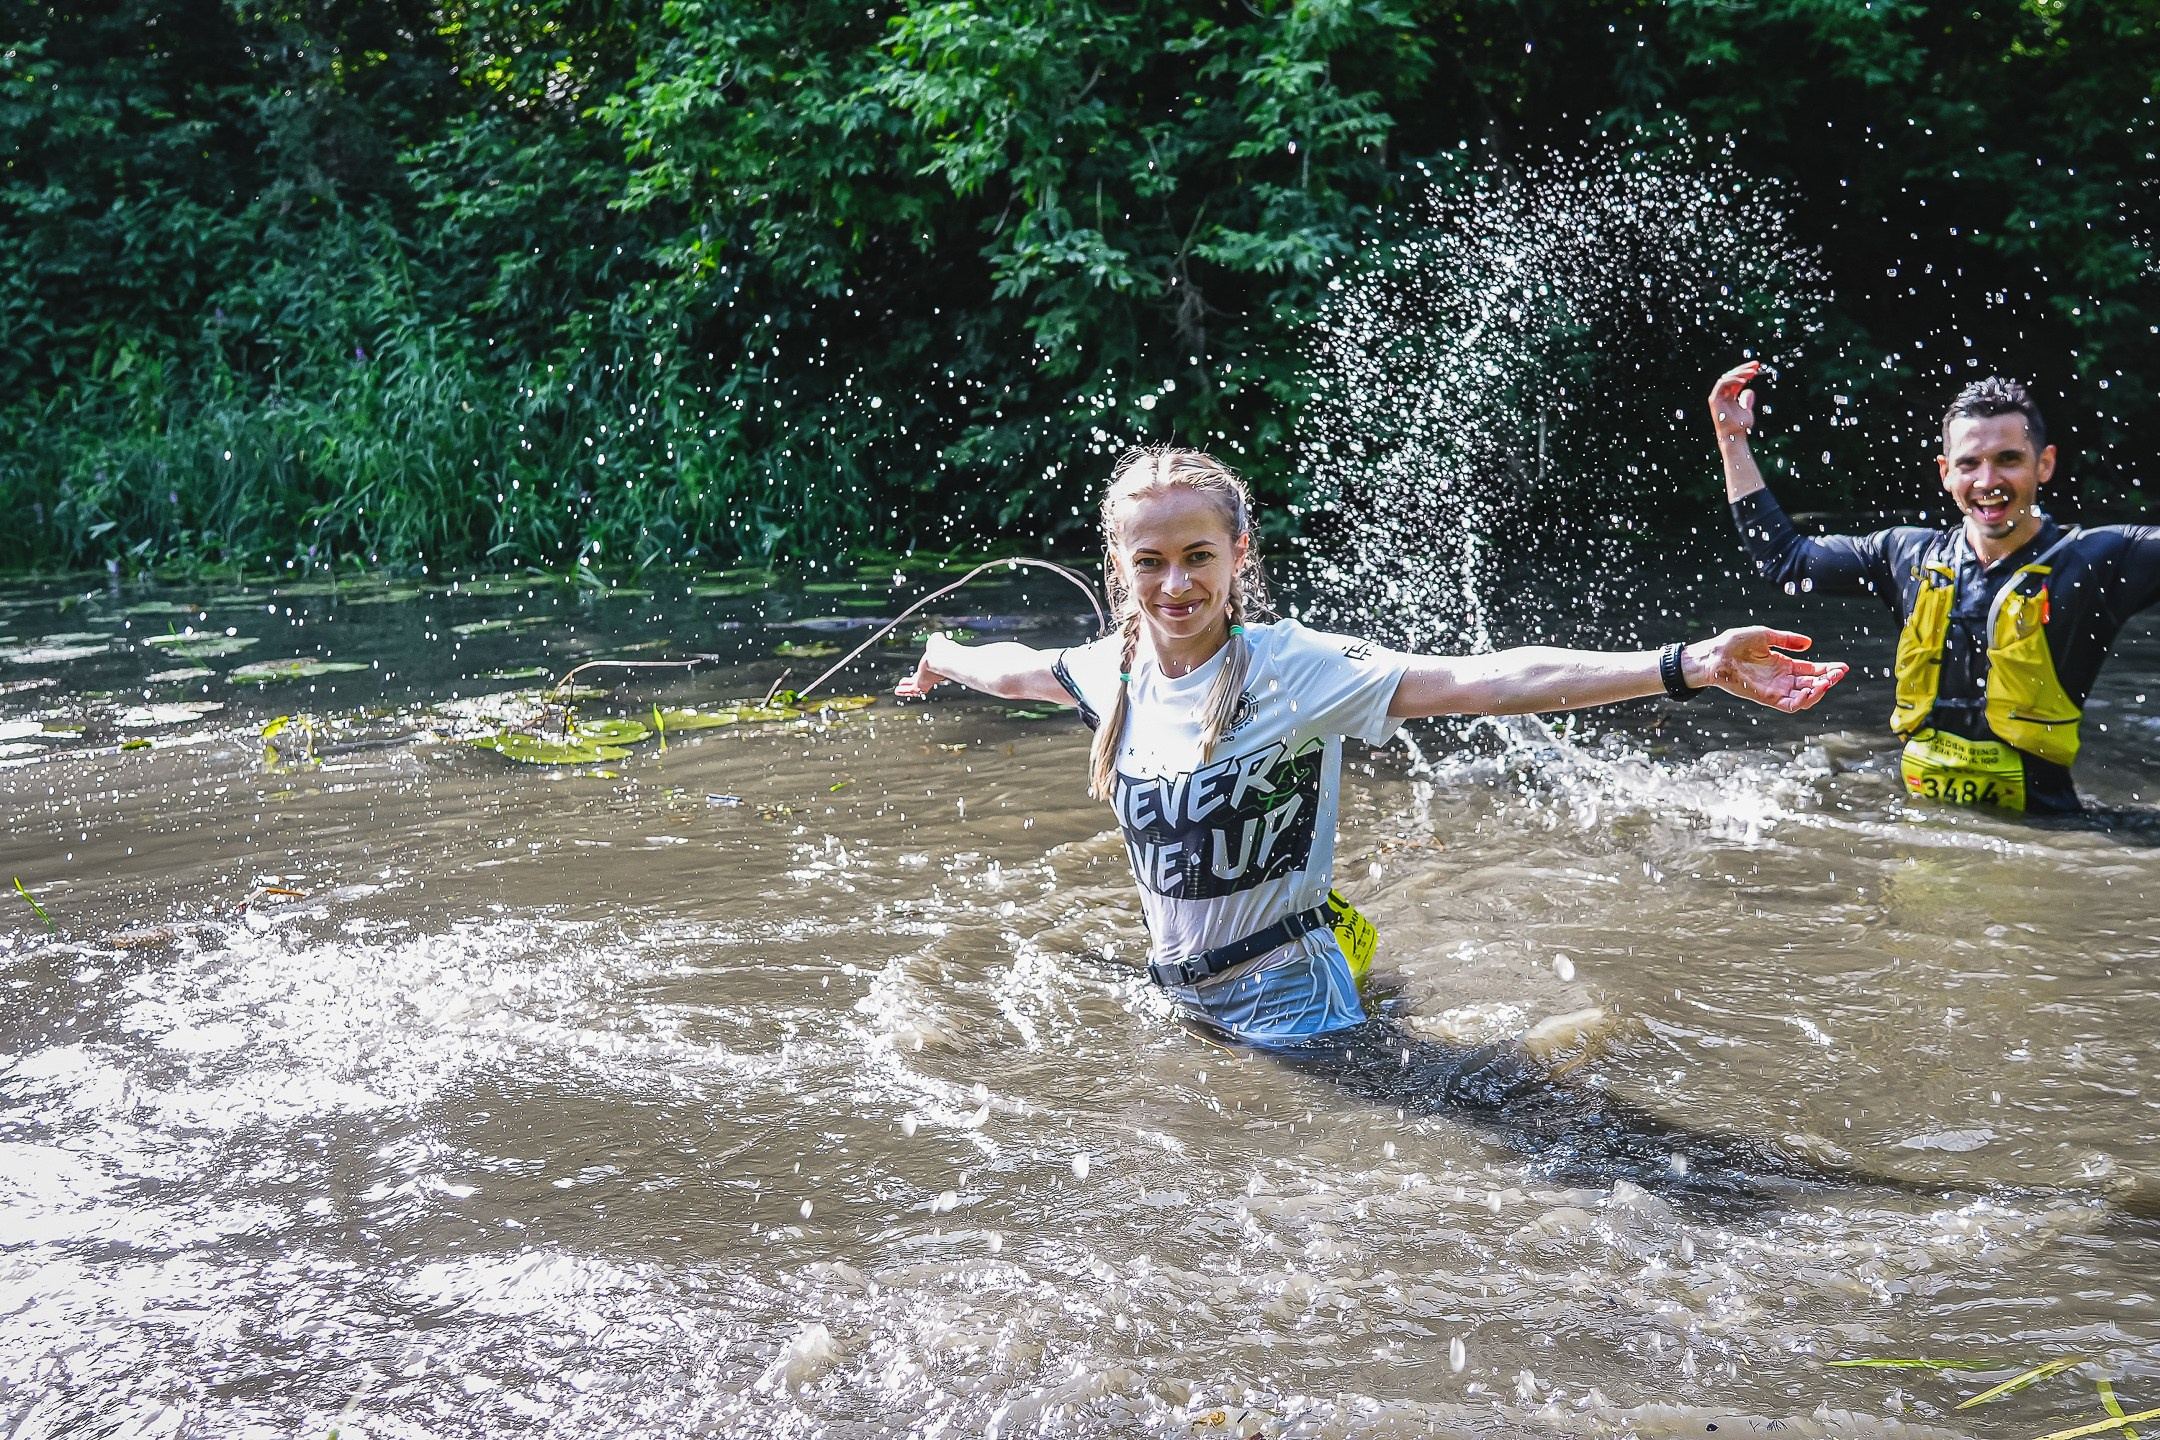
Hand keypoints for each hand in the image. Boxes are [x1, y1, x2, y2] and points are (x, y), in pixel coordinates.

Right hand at [893, 633, 949, 699]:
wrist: (941, 657)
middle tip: (911, 681)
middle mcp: (933, 674)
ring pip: (915, 686)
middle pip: (923, 678)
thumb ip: (937, 640)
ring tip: (900, 689)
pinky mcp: (920, 685)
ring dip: (907, 688)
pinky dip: (903, 691)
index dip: (925, 668)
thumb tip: (937, 637)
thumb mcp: (938, 641)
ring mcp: (926, 681)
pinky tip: (897, 691)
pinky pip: (910, 690)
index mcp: (937, 664)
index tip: (921, 669)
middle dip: (916, 679)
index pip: (931, 668)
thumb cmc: (942, 649)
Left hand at [1682, 628, 1847, 712]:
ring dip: (1819, 691)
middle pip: (1812, 683)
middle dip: (1828, 680)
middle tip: (1838, 673)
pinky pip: (1790, 706)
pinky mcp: (1767, 698)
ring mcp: (1775, 690)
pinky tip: (1811, 690)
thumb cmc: (1734, 643)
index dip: (1828, 669)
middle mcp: (1782, 679)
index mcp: (1784, 665)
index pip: (1811, 670)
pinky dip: (1803, 701)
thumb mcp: (1765, 636)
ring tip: (1826, 681)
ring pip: (1805, 697)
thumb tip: (1809, 643)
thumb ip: (1787, 640)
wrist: (1715, 655)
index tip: (1843, 667)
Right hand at [1709, 361, 1761, 444]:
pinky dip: (1732, 380)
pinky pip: (1722, 384)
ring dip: (1740, 373)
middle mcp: (1722, 394)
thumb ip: (1747, 401)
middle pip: (1732, 375)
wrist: (1734, 436)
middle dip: (1744, 368)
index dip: (1746, 371)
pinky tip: (1743, 381)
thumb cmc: (1740, 426)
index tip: (1757, 366)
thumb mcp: (1747, 410)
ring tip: (1752, 372)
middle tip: (1756, 365)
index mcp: (1729, 395)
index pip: (1737, 378)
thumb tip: (1750, 391)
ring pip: (1727, 377)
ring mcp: (1718, 396)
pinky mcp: (1714, 399)